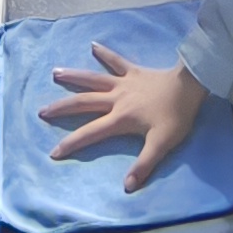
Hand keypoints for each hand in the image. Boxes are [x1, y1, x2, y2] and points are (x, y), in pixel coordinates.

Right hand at [38, 46, 206, 191]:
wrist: (190, 85)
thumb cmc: (176, 116)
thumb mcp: (162, 144)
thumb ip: (144, 165)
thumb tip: (127, 187)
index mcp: (120, 119)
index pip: (90, 133)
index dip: (71, 144)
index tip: (53, 152)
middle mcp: (116, 99)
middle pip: (83, 103)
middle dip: (62, 108)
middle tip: (42, 111)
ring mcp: (123, 83)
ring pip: (93, 79)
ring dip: (73, 76)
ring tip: (55, 73)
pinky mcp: (134, 72)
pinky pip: (116, 61)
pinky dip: (104, 53)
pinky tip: (93, 45)